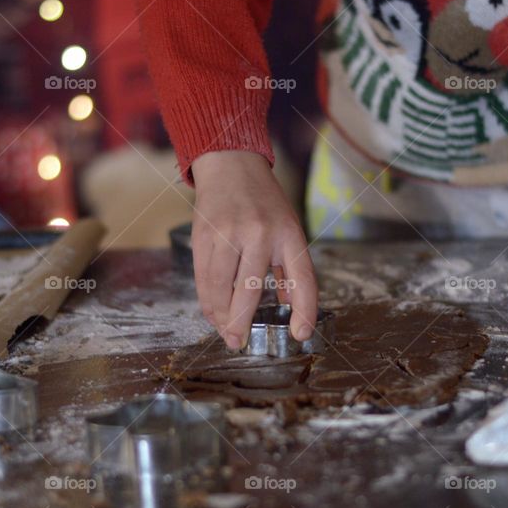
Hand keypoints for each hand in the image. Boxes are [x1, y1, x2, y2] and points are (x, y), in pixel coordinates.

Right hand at [191, 151, 317, 349]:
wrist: (231, 165)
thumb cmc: (264, 203)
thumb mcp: (288, 228)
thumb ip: (291, 267)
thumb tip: (291, 308)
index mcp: (289, 233)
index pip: (302, 278)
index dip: (304, 310)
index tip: (300, 334)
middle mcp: (259, 233)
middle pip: (248, 289)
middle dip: (241, 322)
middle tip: (238, 342)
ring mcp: (228, 233)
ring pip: (219, 287)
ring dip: (220, 315)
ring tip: (224, 331)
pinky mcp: (203, 234)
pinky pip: (202, 276)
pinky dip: (206, 300)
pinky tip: (212, 312)